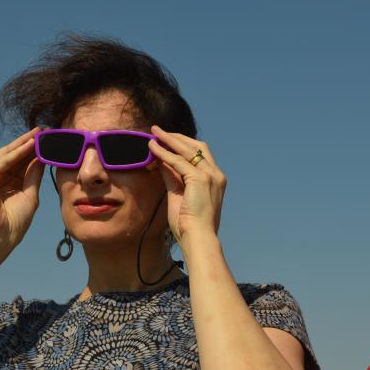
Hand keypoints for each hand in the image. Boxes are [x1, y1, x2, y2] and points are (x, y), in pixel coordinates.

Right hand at [0, 128, 44, 249]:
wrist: (0, 236)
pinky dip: (18, 152)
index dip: (36, 151)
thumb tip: (42, 158)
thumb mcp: (30, 195)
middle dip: (30, 142)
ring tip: (39, 133)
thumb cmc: (15, 222)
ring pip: (9, 155)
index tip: (50, 140)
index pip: (23, 162)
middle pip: (16, 155)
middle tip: (45, 130)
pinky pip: (4, 161)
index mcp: (9, 183)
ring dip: (24, 143)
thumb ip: (34, 176)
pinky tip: (31, 144)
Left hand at [148, 126, 225, 243]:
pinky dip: (164, 153)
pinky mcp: (200, 179)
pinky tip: (153, 148)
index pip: (200, 154)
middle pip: (197, 146)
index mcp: (215, 180)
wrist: (199, 237)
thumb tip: (162, 162)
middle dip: (177, 137)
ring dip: (169, 139)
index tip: (168, 140)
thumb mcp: (179, 195)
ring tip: (154, 133)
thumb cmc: (190, 224)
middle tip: (159, 131)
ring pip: (187, 149)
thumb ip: (173, 177)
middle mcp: (216, 174)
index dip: (183, 145)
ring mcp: (210, 175)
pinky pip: (178, 161)